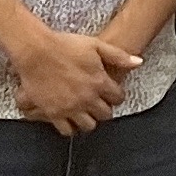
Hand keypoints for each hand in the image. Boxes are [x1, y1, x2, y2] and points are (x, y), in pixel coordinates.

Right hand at [13, 27, 137, 132]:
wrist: (36, 51)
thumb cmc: (65, 45)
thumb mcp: (95, 45)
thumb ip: (118, 56)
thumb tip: (139, 62)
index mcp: (100, 82)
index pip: (118, 98)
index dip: (116, 95)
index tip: (110, 93)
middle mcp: (88, 98)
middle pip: (105, 114)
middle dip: (104, 109)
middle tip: (98, 103)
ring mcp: (71, 108)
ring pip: (89, 126)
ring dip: (89, 120)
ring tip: (85, 112)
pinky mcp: (54, 114)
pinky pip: (67, 130)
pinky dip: (71, 127)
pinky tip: (70, 119)